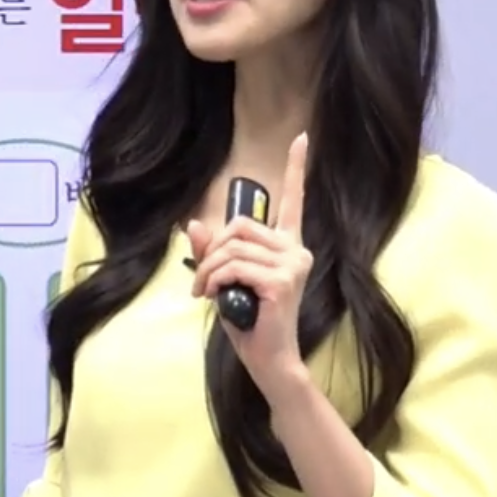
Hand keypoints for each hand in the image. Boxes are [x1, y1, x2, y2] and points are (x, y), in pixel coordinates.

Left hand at [185, 133, 314, 393]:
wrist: (268, 358)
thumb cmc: (249, 321)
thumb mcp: (226, 280)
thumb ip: (214, 252)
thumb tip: (194, 224)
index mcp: (287, 246)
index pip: (294, 200)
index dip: (296, 168)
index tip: (302, 138)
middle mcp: (296, 251)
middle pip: (240, 225)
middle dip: (212, 250)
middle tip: (201, 279)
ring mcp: (292, 265)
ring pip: (232, 248)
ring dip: (208, 270)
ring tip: (205, 292)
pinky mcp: (281, 281)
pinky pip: (233, 266)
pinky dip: (214, 280)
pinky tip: (215, 297)